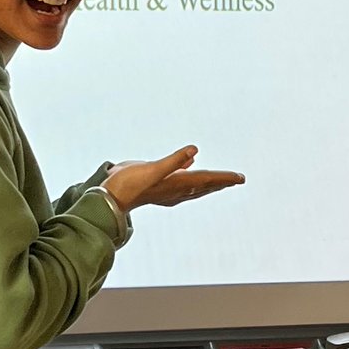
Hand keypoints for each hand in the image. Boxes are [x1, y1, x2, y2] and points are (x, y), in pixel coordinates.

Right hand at [102, 145, 245, 210]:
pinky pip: (179, 181)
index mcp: (177, 184)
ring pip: (193, 186)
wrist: (108, 197)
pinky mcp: (156, 186)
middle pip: (204, 186)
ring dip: (208, 181)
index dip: (225, 178)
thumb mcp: (153, 169)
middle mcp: (175, 189)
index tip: (241, 178)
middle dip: (221, 182)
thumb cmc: (128, 184)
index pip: (207, 180)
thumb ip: (174, 160)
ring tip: (220, 179)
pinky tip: (189, 166)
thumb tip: (195, 151)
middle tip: (238, 180)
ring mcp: (166, 190)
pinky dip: (188, 174)